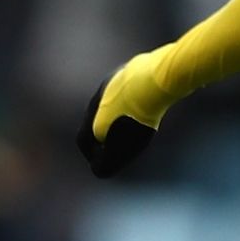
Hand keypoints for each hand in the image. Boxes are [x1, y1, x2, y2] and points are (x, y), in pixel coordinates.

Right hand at [76, 53, 169, 177]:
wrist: (154, 80)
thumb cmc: (135, 118)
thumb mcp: (119, 150)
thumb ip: (105, 164)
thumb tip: (99, 170)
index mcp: (92, 114)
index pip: (84, 138)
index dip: (92, 154)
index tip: (102, 162)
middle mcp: (100, 95)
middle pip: (98, 118)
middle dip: (107, 133)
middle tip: (120, 144)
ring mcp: (117, 80)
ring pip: (116, 102)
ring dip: (122, 115)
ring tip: (138, 125)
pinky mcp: (137, 69)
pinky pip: (134, 90)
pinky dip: (139, 101)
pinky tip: (152, 105)